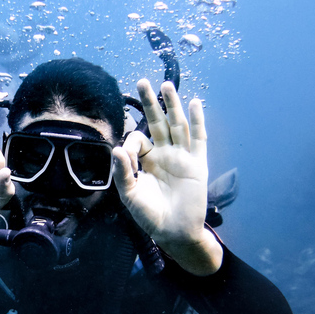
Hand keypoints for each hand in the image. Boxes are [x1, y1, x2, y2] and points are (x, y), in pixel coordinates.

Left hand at [112, 79, 221, 274]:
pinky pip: (198, 138)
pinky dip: (197, 121)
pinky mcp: (197, 163)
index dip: (131, 142)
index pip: (138, 139)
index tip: (127, 157)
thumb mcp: (130, 195)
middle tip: (142, 81)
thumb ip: (123, 172)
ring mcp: (181, 156)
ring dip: (172, 105)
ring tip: (166, 85)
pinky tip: (194, 103)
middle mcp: (163, 154)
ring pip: (177, 124)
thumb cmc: (150, 215)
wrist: (174, 232)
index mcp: (146, 160)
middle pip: (157, 122)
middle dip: (150, 102)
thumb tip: (116, 148)